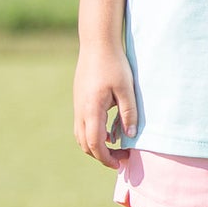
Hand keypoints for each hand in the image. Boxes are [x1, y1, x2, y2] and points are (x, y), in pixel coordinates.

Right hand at [73, 43, 138, 167]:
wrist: (97, 44)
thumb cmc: (114, 64)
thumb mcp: (127, 89)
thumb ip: (129, 113)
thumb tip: (130, 136)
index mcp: (91, 110)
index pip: (95, 144)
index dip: (107, 158)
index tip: (120, 163)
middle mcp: (80, 110)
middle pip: (85, 144)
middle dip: (102, 156)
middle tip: (122, 157)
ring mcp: (77, 105)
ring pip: (81, 136)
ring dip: (95, 146)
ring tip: (115, 146)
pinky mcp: (79, 100)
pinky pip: (81, 125)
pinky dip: (92, 134)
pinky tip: (108, 129)